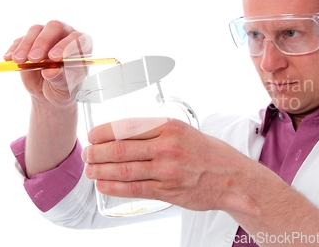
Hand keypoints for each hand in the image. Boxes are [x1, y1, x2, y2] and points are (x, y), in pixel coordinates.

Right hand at [4, 20, 91, 105]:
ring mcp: (47, 36)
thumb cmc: (64, 88)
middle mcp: (65, 35)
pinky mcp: (29, 41)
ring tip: (19, 61)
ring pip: (36, 30)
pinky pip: (21, 39)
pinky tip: (9, 59)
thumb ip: (60, 78)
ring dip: (26, 45)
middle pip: (54, 27)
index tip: (54, 57)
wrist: (49, 92)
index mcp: (81, 45)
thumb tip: (50, 72)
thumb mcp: (65, 87)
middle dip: (43, 42)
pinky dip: (14, 48)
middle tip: (34, 58)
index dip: (66, 46)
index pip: (77, 39)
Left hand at [82, 118, 256, 211]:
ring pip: (124, 169)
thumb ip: (157, 132)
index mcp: (170, 126)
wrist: (232, 178)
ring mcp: (167, 170)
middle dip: (96, 152)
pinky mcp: (167, 191)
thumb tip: (124, 134)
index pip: (127, 127)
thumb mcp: (185, 131)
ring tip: (89, 170)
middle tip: (86, 154)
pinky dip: (114, 187)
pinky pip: (134, 189)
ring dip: (100, 170)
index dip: (103, 132)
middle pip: (120, 148)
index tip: (92, 135)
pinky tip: (103, 184)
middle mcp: (167, 147)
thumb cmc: (209, 153)